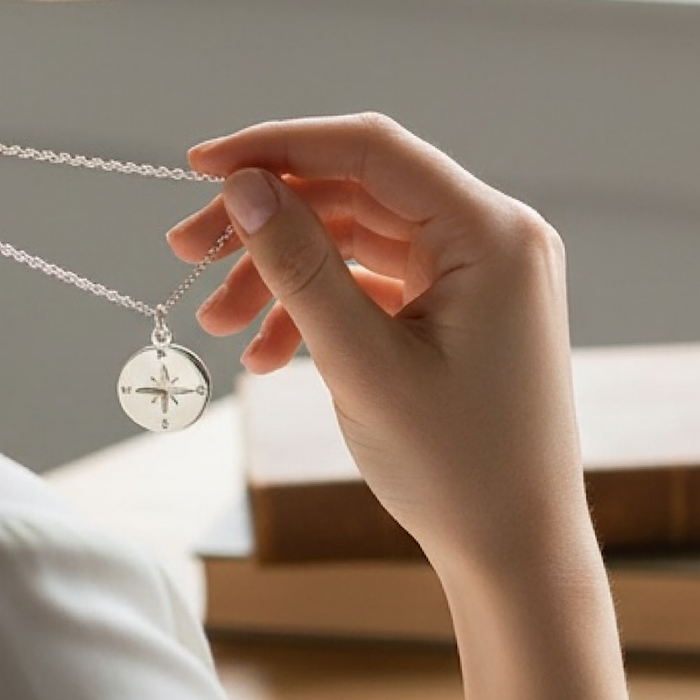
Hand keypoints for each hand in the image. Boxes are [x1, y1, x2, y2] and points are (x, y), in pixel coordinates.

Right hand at [169, 113, 589, 579]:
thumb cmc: (457, 468)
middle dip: (268, 223)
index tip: (199, 167)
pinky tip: (265, 356)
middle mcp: (495, 237)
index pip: (372, 150)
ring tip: (216, 326)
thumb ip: (301, 266)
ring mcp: (480, 273)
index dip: (279, 146)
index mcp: (493, 233)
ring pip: (358, 240)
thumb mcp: (363, 364)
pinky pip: (376, 283)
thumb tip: (245, 185)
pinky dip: (319, 308)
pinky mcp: (461, 308)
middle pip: (357, 193)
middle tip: (183, 253)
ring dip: (282, 274)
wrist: (516, 553)